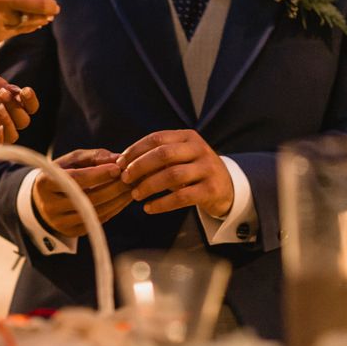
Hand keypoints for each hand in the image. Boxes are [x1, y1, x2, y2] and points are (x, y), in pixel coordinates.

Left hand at [0, 68, 38, 144]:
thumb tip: (14, 91)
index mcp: (2, 100)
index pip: (26, 105)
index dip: (30, 101)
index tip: (25, 91)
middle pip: (23, 121)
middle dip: (18, 109)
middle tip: (2, 96)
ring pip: (13, 135)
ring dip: (11, 123)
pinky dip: (0, 139)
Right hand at [32, 149, 132, 237]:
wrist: (43, 199)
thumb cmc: (62, 174)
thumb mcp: (72, 160)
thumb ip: (94, 157)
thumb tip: (118, 159)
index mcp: (45, 183)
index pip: (76, 179)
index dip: (98, 174)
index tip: (118, 168)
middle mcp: (50, 205)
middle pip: (89, 198)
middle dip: (114, 187)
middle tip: (131, 178)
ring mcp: (60, 222)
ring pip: (96, 212)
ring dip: (118, 200)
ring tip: (132, 187)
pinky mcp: (71, 232)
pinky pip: (98, 221)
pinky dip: (114, 209)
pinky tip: (124, 199)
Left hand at [116, 130, 233, 217]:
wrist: (227, 187)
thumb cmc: (192, 171)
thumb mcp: (179, 158)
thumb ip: (156, 157)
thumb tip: (121, 163)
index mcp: (187, 137)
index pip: (156, 138)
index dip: (135, 150)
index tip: (119, 163)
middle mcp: (199, 149)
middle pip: (164, 154)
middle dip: (140, 166)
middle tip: (125, 179)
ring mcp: (207, 169)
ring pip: (172, 175)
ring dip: (149, 185)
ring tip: (135, 195)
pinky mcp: (211, 190)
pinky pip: (182, 197)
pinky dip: (162, 204)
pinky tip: (149, 208)